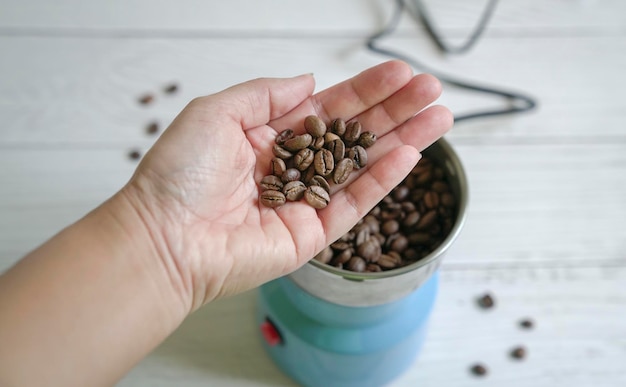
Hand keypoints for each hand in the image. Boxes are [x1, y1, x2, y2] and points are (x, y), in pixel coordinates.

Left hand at [120, 60, 452, 311]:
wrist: (164, 238)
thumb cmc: (179, 174)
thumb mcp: (217, 111)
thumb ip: (267, 94)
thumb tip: (310, 80)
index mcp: (269, 136)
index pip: (328, 108)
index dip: (363, 91)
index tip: (398, 72)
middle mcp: (292, 167)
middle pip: (353, 134)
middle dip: (394, 111)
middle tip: (432, 90)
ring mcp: (304, 202)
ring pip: (362, 166)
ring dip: (403, 141)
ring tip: (440, 117)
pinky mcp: (311, 235)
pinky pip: (353, 203)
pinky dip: (382, 179)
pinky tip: (410, 154)